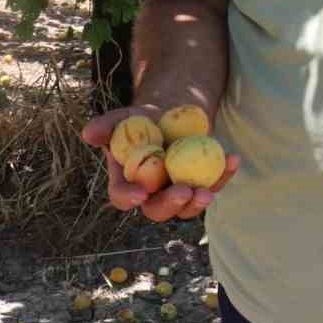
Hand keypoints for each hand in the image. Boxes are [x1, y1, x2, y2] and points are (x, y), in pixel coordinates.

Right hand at [80, 106, 242, 222]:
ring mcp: (177, 189)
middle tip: (185, 192)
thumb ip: (106, 126)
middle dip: (171, 205)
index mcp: (127, 182)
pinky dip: (223, 174)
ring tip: (208, 191)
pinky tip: (233, 159)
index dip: (129, 197)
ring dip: (198, 201)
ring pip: (187, 206)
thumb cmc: (142, 118)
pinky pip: (213, 183)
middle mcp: (151, 193)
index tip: (141, 193)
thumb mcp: (123, 117)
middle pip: (157, 209)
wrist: (171, 112)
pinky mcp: (201, 182)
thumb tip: (89, 133)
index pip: (122, 196)